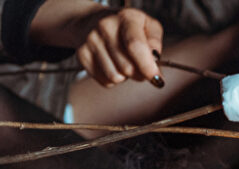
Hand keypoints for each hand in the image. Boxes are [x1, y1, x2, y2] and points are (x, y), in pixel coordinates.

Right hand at [31, 1, 163, 86]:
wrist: (94, 21)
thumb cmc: (128, 27)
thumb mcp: (148, 25)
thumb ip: (155, 41)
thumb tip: (155, 59)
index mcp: (126, 18)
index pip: (136, 46)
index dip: (147, 66)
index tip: (156, 78)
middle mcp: (105, 27)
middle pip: (127, 67)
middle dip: (140, 74)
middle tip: (142, 68)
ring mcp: (91, 40)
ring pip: (115, 77)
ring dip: (125, 77)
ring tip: (124, 62)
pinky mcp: (82, 54)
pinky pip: (104, 81)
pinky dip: (113, 79)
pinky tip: (113, 64)